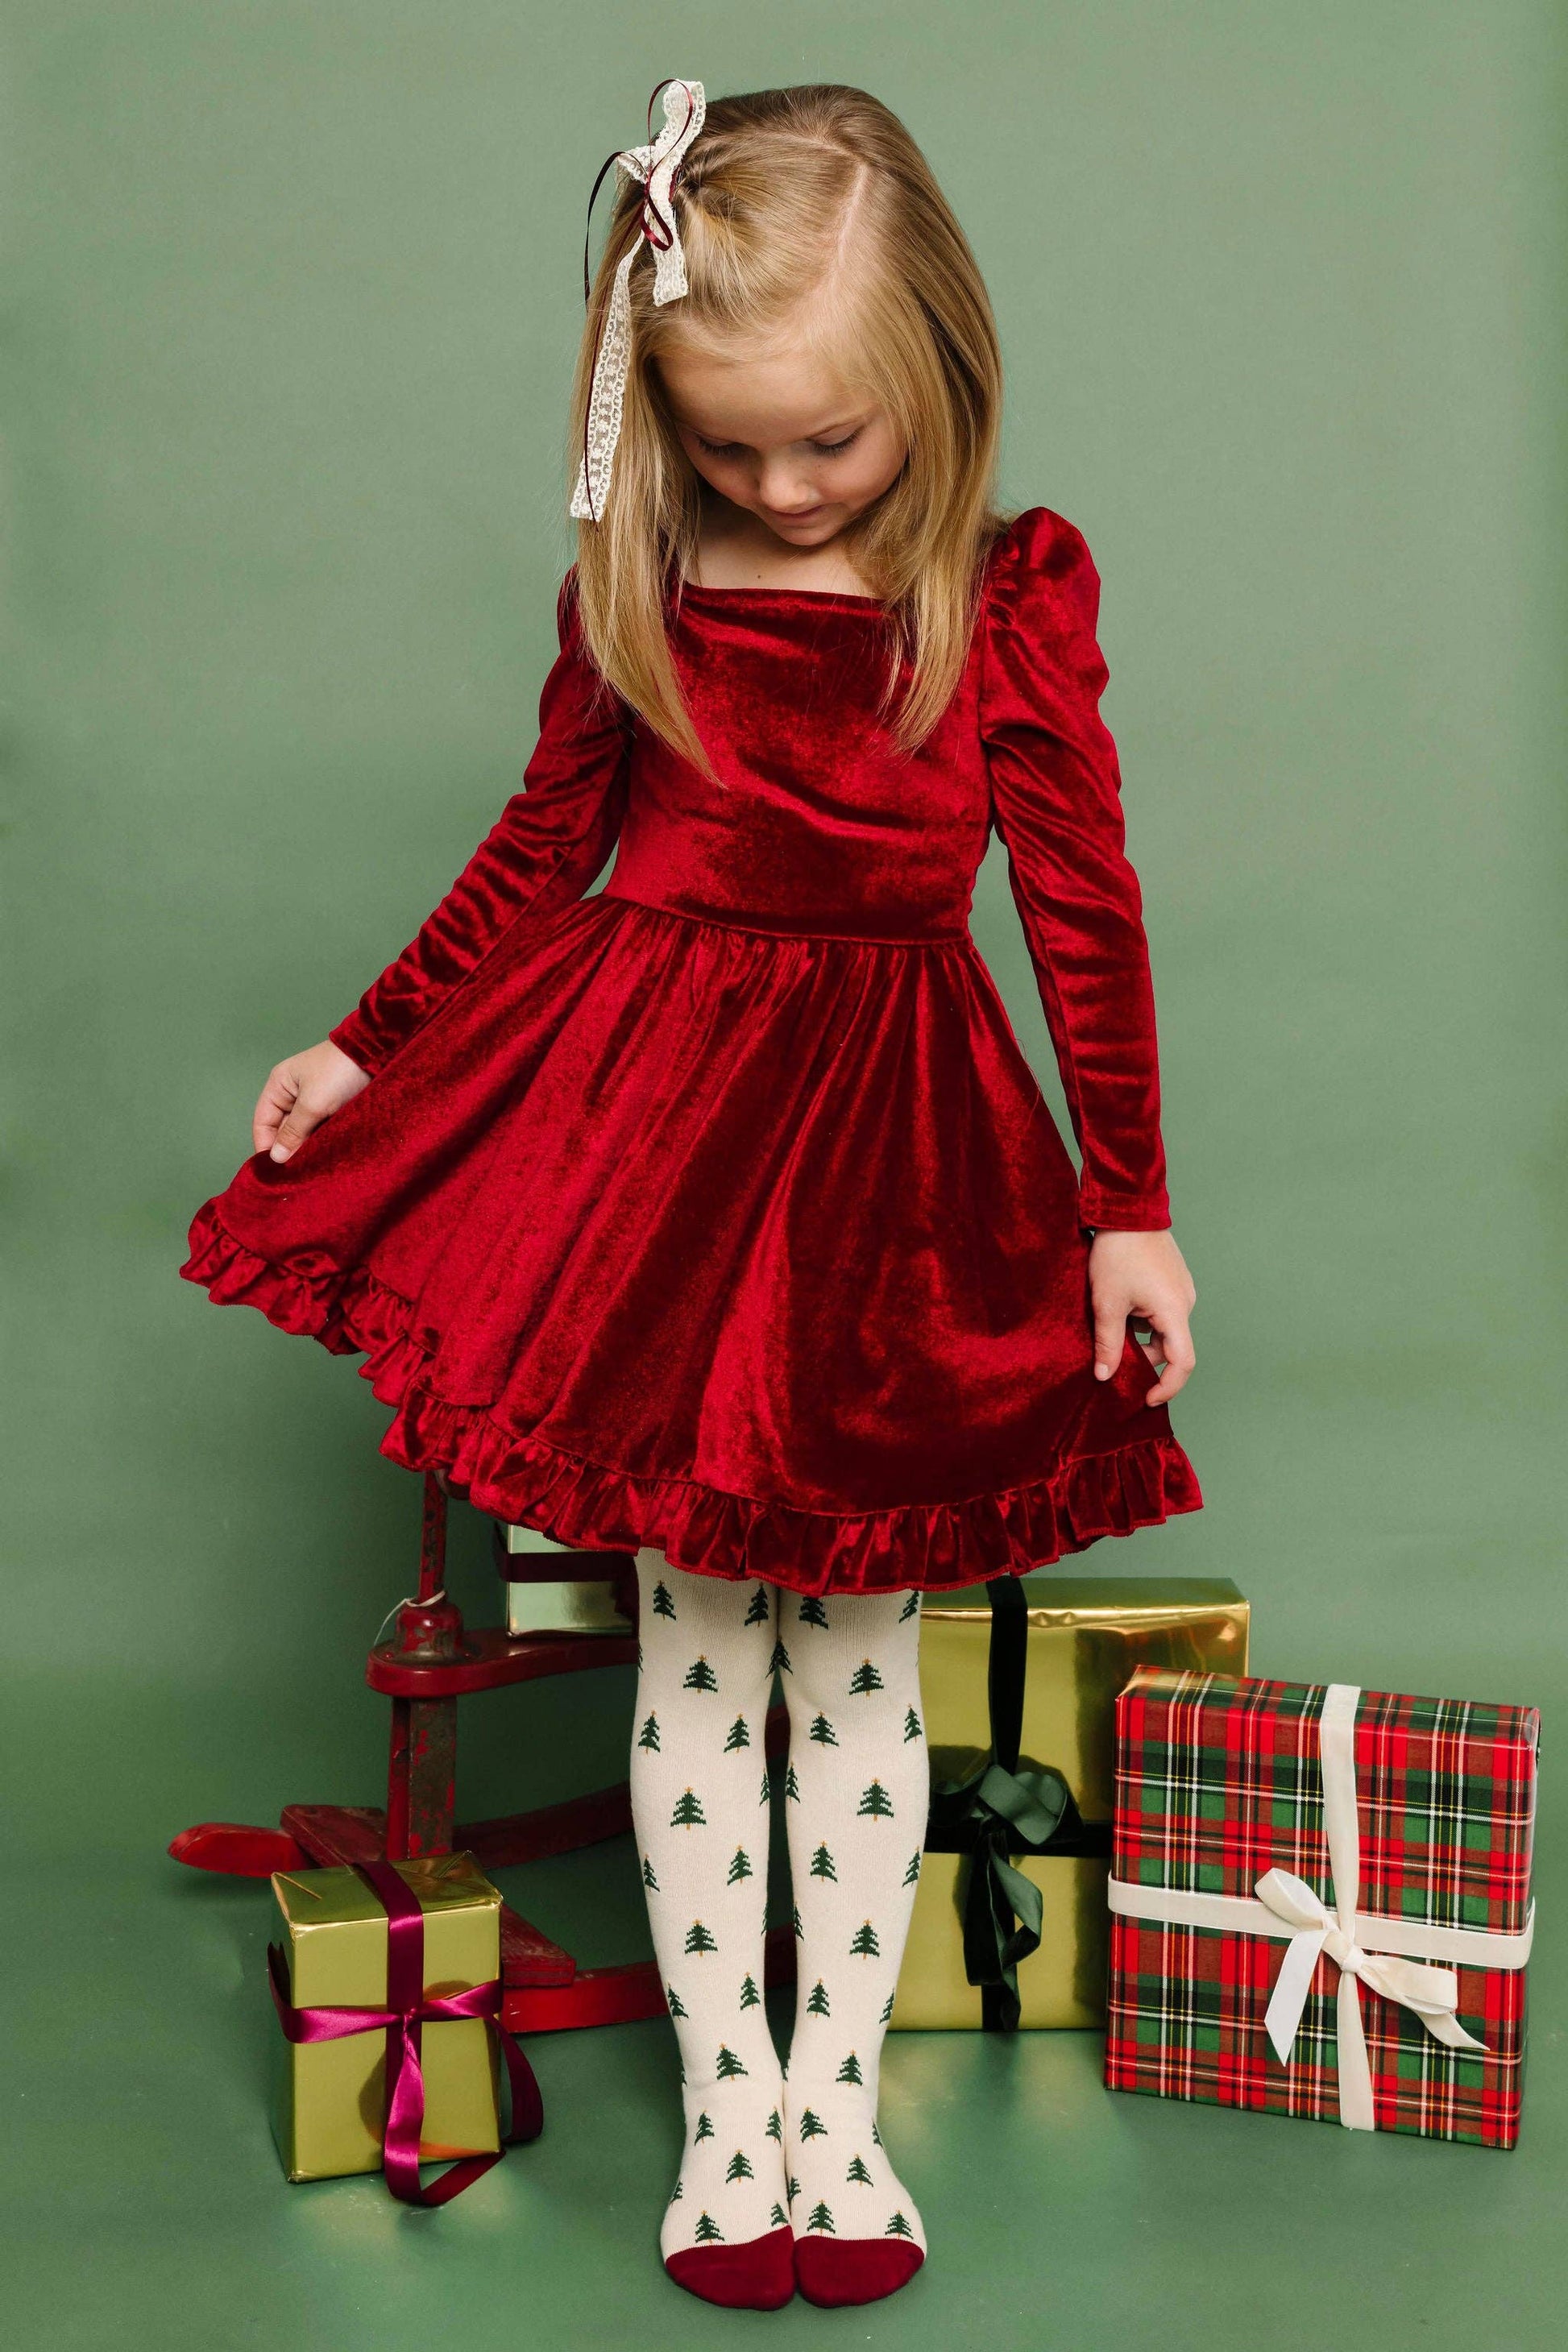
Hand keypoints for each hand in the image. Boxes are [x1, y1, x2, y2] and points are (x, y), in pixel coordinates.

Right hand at [253, 1040, 370, 1162]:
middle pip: (282, 1130)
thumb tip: (276, 1158)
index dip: (265, 1145)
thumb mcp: (312, 1104)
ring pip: (303, 1132)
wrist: (377, 1055)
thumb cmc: (339, 1072)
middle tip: (294, 1175)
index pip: (263, 1122)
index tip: (274, 1171)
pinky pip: (320, 1130)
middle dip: (287, 1150)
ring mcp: (314, 1101)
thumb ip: (293, 1132)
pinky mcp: (333, 1108)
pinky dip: (321, 1142)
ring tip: (309, 1169)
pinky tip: (324, 1158)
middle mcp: (293, 1094)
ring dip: (305, 1148)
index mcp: (279, 1086)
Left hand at [1088, 1229, 1196, 1406]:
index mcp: (1174, 1311)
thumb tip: (1105, 1376)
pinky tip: (1119, 1307)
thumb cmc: (1118, 1253)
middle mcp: (1185, 1303)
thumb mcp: (1107, 1302)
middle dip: (1143, 1358)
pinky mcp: (1173, 1281)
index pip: (1182, 1363)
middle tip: (1113, 1357)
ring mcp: (1181, 1290)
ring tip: (1111, 1323)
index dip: (1166, 1387)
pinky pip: (1161, 1312)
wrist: (1128, 1209)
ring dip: (1139, 1336)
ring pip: (1163, 1329)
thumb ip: (1108, 1343)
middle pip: (1170, 1347)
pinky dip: (1142, 1319)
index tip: (1145, 1398)